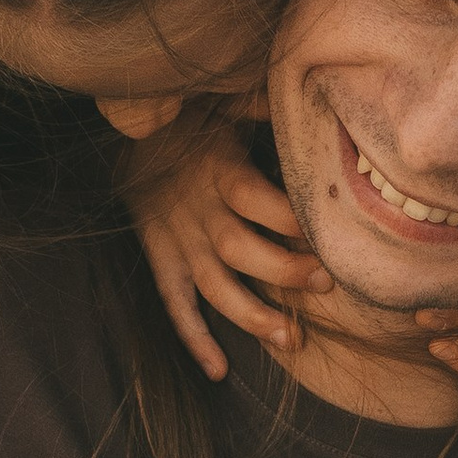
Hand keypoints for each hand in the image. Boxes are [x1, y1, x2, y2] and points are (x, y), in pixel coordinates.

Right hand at [130, 121, 328, 374]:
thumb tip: (303, 87)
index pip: (258, 200)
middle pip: (241, 249)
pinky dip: (194, 338)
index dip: (291, 219)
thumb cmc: (192, 123)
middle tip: (323, 285)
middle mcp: (199, 212)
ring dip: (251, 316)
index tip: (328, 235)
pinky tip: (218, 370)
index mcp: (219, 172)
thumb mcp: (223, 104)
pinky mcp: (160, 259)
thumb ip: (259, 102)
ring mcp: (178, 241)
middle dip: (284, 270)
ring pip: (214, 286)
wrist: (129, 139)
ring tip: (289, 340)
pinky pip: (174, 304)